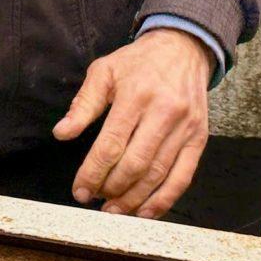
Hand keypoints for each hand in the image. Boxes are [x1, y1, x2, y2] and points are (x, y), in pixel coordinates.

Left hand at [53, 26, 211, 218]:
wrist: (184, 48)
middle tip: (95, 199)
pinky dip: (164, 200)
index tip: (79, 190)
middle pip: (135, 164)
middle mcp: (164, 113)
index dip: (93, 173)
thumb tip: (62, 133)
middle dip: (111, 189)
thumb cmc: (139, 61)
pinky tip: (145, 212)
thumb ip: (83, 104)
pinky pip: (182, 177)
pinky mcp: (199, 138)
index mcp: (136, 95)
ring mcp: (185, 128)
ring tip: (114, 210)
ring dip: (133, 199)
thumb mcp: (104, 71)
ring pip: (158, 174)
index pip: (111, 145)